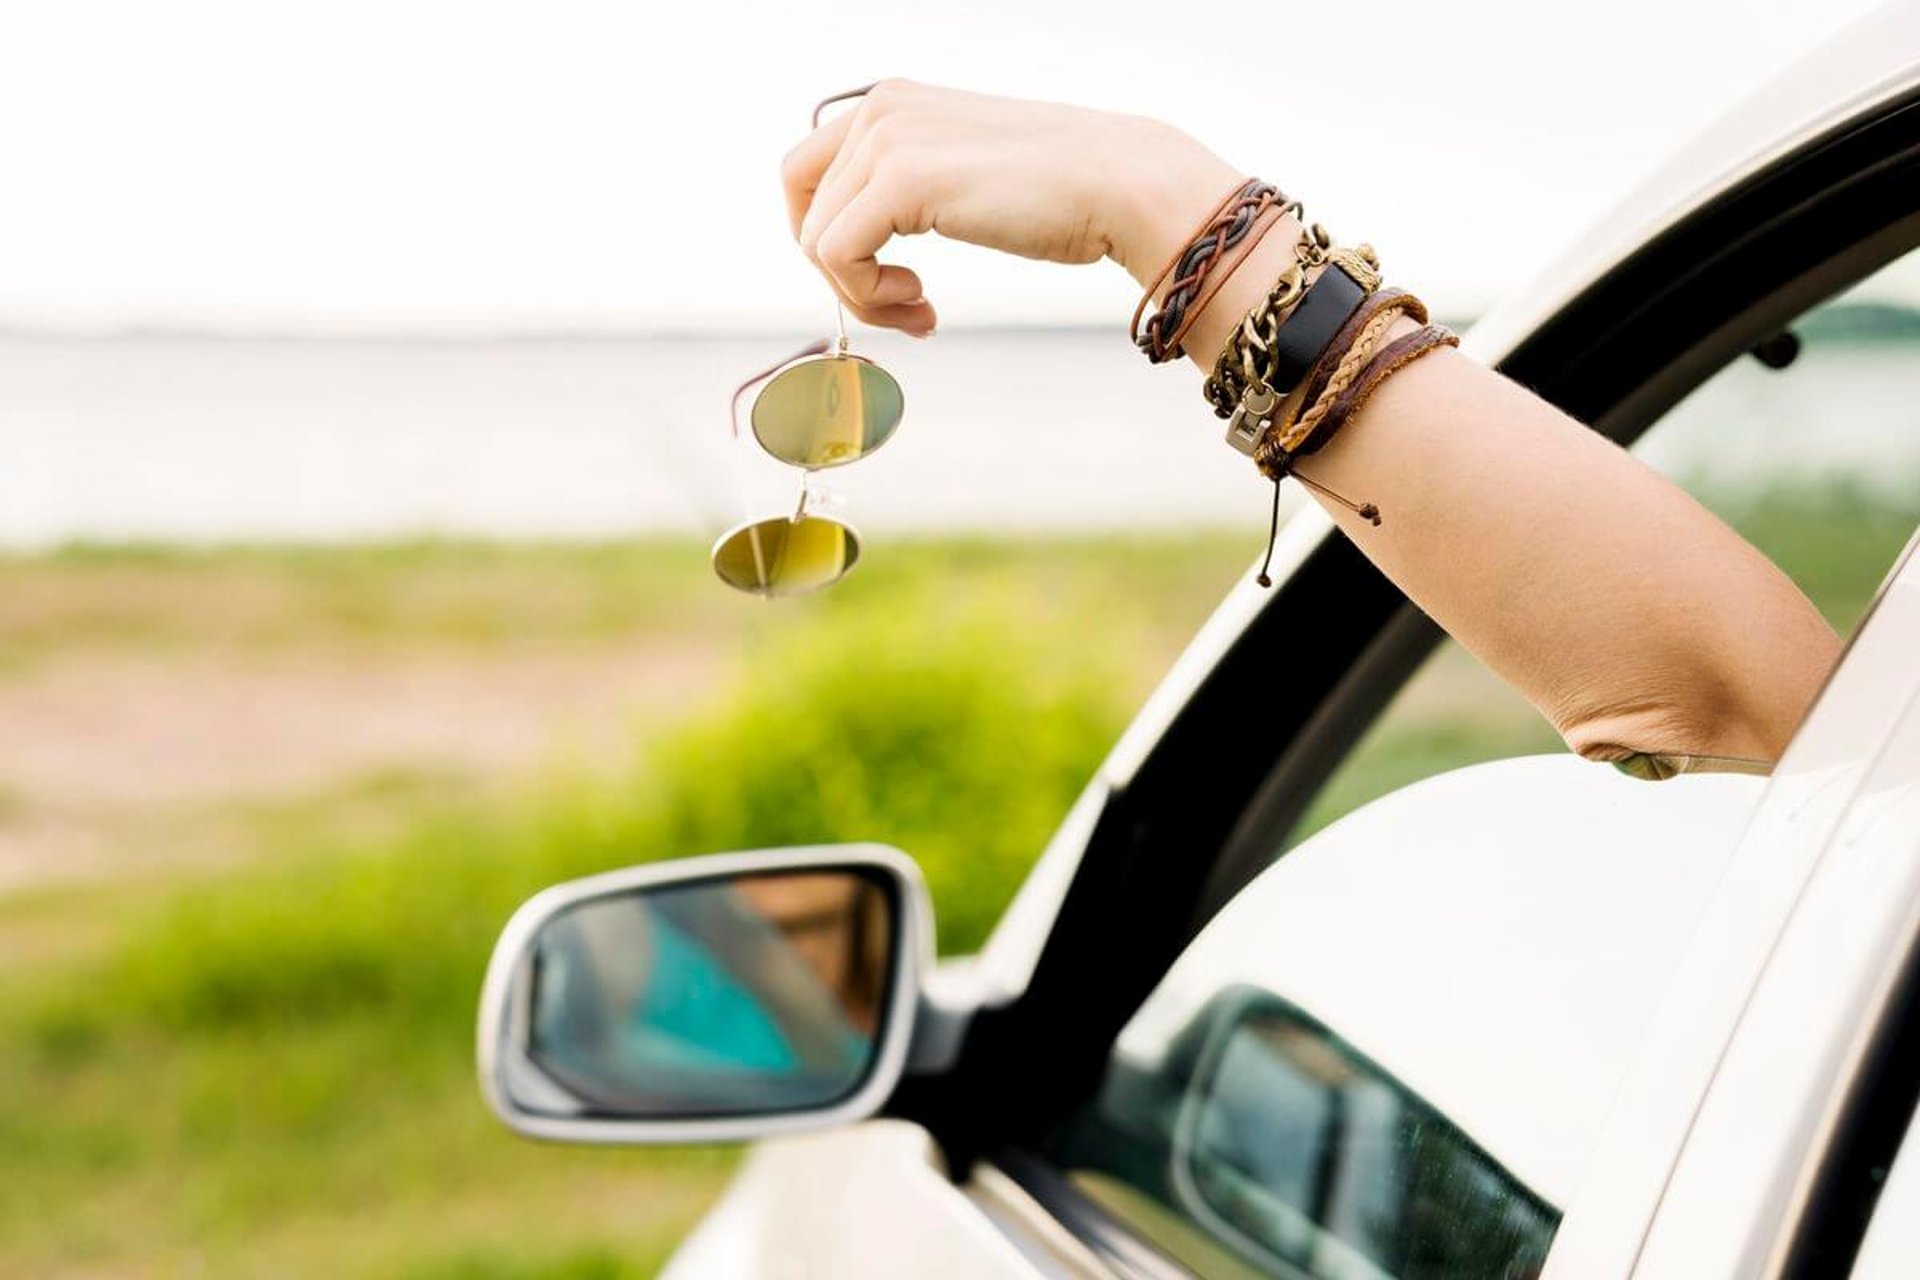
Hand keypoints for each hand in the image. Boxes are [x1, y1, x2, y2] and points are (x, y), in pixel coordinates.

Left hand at [780, 79, 1238, 336]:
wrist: (1122, 186)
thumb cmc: (1062, 194)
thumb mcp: (963, 175)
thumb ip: (908, 186)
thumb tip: (854, 242)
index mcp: (893, 101)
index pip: (809, 174)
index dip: (833, 237)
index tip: (889, 277)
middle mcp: (881, 108)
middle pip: (803, 207)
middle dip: (841, 271)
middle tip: (902, 303)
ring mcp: (888, 140)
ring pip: (816, 240)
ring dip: (863, 294)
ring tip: (922, 308)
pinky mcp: (901, 181)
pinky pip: (835, 256)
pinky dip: (868, 296)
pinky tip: (922, 304)